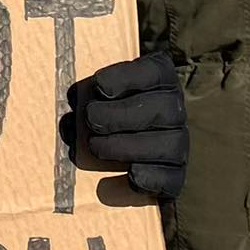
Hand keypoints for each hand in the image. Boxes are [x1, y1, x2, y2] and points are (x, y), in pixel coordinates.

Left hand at [79, 53, 187, 200]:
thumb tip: (72, 115)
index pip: (156, 71)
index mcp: (159, 80)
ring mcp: (177, 143)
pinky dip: (150, 178)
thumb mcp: (93, 93)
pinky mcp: (172, 174)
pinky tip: (131, 174)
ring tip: (96, 147)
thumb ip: (85, 95)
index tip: (99, 86)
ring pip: (168, 144)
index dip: (128, 77)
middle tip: (91, 119)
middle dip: (122, 115)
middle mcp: (174, 109)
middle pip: (163, 107)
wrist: (120, 141)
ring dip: (127, 147)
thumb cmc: (100, 110)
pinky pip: (170, 178)